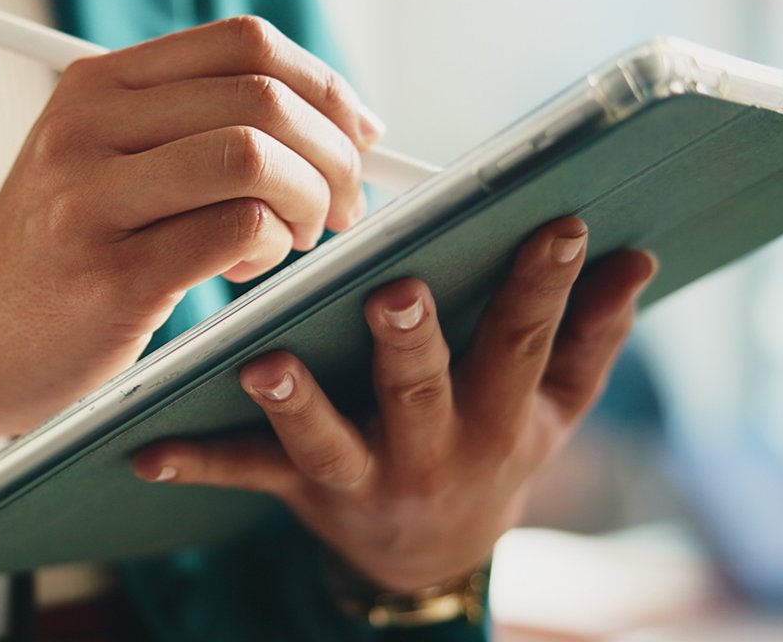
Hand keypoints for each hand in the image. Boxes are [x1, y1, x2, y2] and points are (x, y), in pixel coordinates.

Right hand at [0, 17, 381, 557]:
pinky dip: (270, 249)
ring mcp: (92, 198)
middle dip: (332, 152)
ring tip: (291, 239)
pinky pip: (239, 230)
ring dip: (306, 200)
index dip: (322, 84)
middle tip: (341, 205)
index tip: (356, 134)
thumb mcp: (97, 165)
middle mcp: (86, 125)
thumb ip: (186, 127)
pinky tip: (243, 272)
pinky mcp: (113, 273)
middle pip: (262, 96)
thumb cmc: (56, 261)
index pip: (243, 42)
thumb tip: (332, 116)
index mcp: (93, 85)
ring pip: (256, 156)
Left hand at [132, 219, 657, 590]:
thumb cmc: (492, 450)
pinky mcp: (299, 492)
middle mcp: (433, 452)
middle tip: (392, 290)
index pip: (525, 342)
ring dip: (295, 404)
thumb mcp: (553, 410)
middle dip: (409, 344)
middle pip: (422, 393)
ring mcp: (362, 478)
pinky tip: (144, 452)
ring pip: (327, 441)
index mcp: (501, 418)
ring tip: (263, 365)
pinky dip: (194, 464)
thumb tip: (638, 259)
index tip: (558, 223)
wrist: (429, 559)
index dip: (545, 287)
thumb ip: (592, 337)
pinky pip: (243, 477)